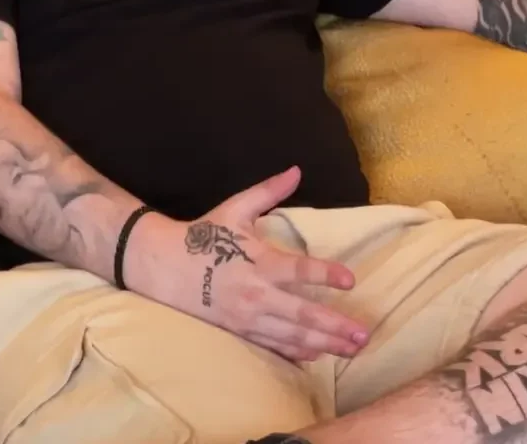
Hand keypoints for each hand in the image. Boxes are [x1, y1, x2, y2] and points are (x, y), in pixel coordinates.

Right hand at [122, 166, 370, 363]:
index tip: (350, 281)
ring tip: (351, 349)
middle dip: (335, 326)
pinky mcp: (237, 331)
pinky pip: (272, 346)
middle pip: (303, 314)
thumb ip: (269, 192)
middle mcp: (256, 293)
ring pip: (291, 336)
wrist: (162, 265)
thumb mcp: (236, 209)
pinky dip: (296, 353)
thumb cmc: (203, 236)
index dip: (326, 275)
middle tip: (364, 334)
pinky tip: (317, 357)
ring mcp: (247, 317)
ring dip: (324, 344)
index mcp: (259, 261)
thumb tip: (296, 170)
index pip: (299, 271)